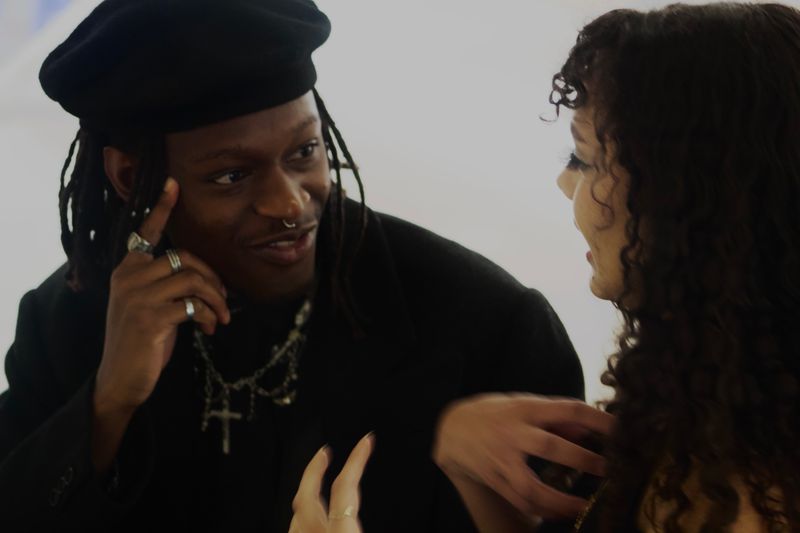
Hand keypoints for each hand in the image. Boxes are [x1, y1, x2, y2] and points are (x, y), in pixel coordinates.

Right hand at [94, 177, 230, 412]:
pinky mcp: (149, 317)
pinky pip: (193, 304)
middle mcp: (128, 276)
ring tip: (220, 319)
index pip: (144, 231)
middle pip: (185, 258)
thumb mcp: (153, 305)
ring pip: (193, 279)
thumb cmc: (144, 341)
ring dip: (216, 300)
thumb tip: (210, 278)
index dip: (161, 207)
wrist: (121, 380)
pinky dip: (209, 315)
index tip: (174, 183)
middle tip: (225, 301)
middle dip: (213, 278)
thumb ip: (170, 285)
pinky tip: (210, 328)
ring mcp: (136, 296)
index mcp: (127, 269)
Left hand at [289, 433, 374, 532]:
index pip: (345, 488)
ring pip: (296, 516)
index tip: (365, 442)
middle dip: (314, 470)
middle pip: (307, 496)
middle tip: (323, 452)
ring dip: (306, 496)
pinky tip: (308, 524)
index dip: (355, 461)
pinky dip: (301, 522)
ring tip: (314, 486)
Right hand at [433, 393, 613, 519]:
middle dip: (583, 459)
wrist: (452, 429)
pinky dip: (543, 511)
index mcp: (525, 408)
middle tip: (610, 470)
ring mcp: (501, 458)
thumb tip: (589, 432)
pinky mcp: (494, 479)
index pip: (567, 410)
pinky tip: (562, 514)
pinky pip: (520, 500)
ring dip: (562, 501)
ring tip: (586, 506)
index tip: (621, 430)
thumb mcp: (524, 405)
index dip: (596, 419)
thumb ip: (556, 419)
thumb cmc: (495, 413)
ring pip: (531, 486)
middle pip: (550, 447)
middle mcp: (513, 433)